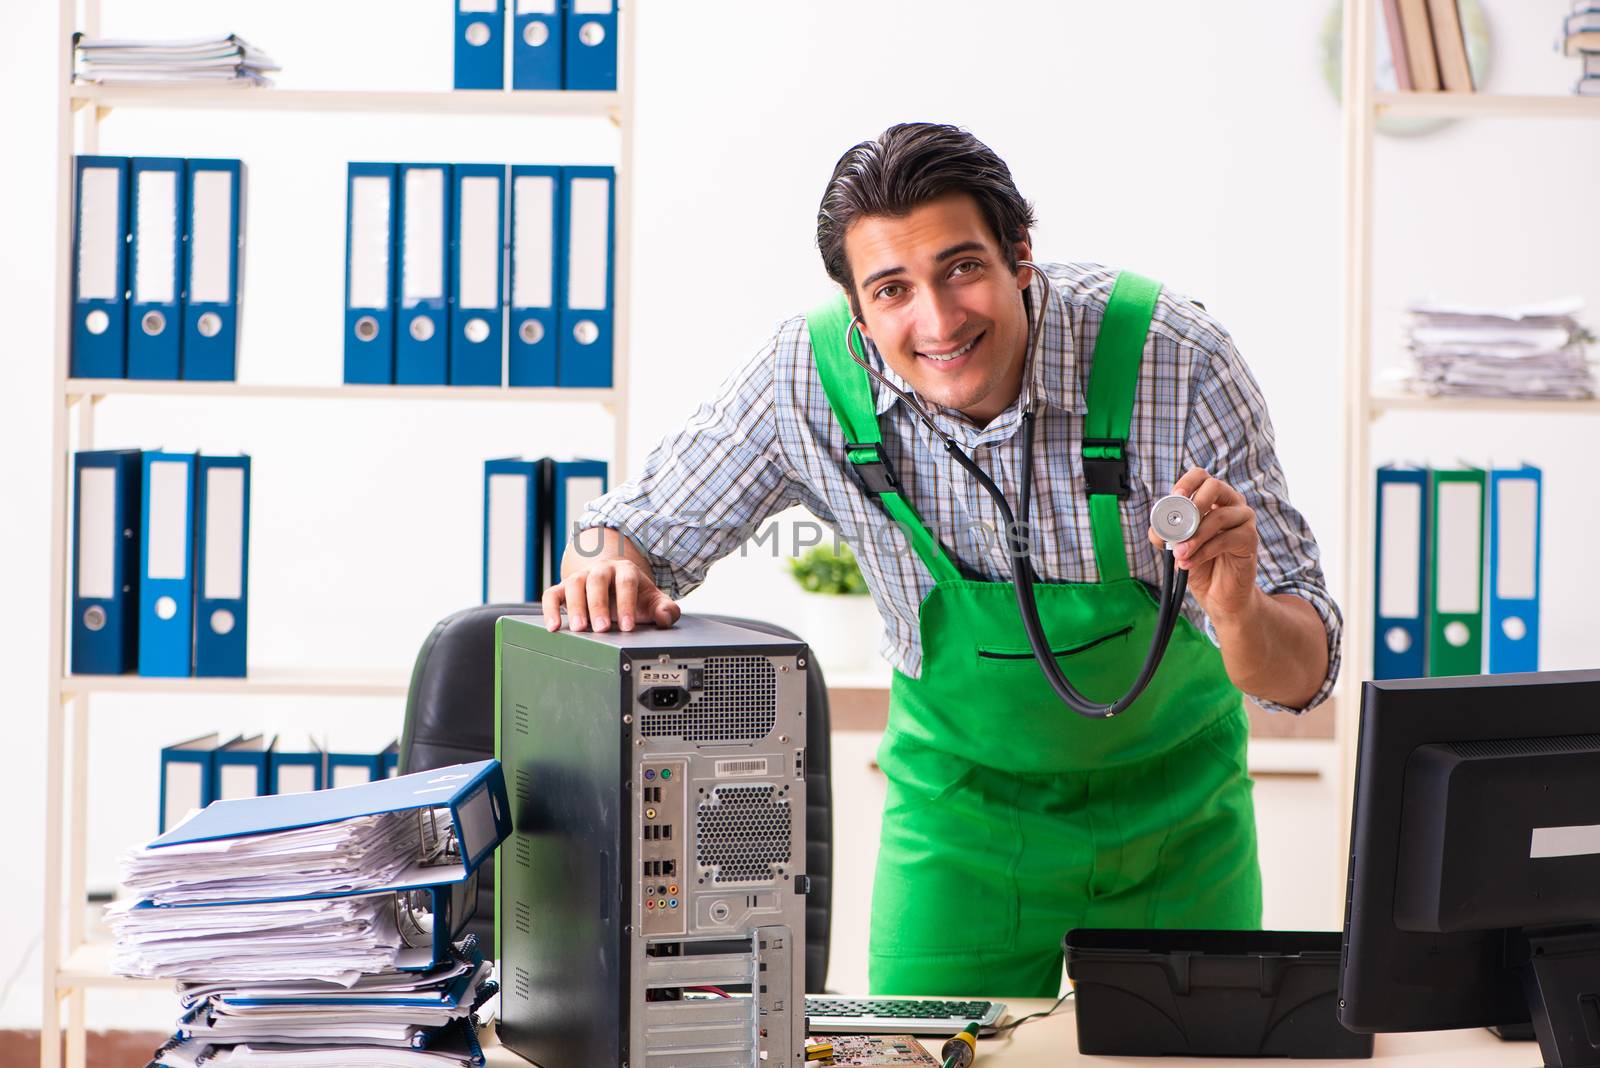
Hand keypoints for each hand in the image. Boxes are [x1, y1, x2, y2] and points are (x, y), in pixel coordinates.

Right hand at [541, 556, 680, 632]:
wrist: (613, 583)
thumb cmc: (635, 595)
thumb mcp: (653, 600)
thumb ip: (665, 609)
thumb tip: (665, 617)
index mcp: (625, 570)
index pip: (625, 582)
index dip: (626, 603)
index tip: (628, 626)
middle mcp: (601, 570)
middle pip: (597, 581)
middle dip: (598, 605)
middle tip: (602, 628)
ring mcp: (581, 577)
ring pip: (574, 585)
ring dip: (575, 607)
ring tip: (579, 629)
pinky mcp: (564, 588)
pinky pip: (552, 595)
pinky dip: (550, 609)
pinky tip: (553, 627)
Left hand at [1147, 467, 1260, 622]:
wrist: (1219, 593)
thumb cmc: (1198, 563)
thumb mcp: (1174, 546)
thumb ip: (1164, 534)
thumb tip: (1158, 528)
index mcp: (1212, 498)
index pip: (1201, 476)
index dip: (1187, 482)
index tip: (1175, 496)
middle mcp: (1231, 503)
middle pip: (1215, 487)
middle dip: (1192, 506)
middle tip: (1178, 527)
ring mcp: (1244, 519)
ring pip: (1218, 516)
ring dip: (1194, 537)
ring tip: (1179, 554)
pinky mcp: (1250, 539)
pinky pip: (1225, 539)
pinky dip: (1203, 552)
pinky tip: (1189, 563)